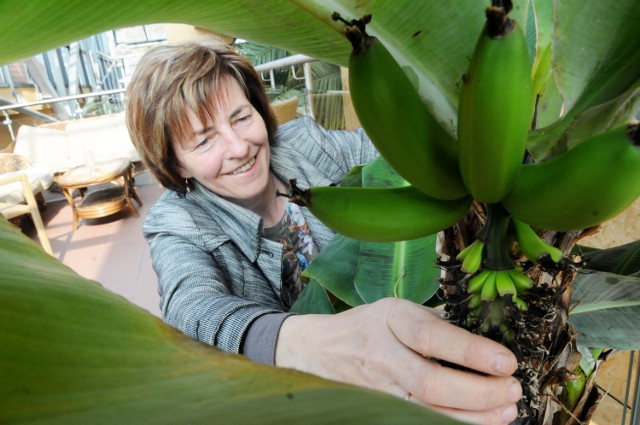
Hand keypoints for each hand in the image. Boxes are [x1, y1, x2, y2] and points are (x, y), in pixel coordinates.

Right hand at [276, 297, 520, 424]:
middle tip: (512, 390)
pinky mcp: (378, 409)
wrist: (318, 351)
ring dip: (473, 416)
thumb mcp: (395, 310)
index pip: (432, 337)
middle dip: (479, 392)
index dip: (472, 351)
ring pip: (427, 410)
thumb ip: (434, 321)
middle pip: (431, 382)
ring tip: (506, 410)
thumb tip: (482, 334)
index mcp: (390, 319)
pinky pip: (419, 420)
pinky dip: (452, 423)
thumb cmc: (365, 327)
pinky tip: (477, 421)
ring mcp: (378, 388)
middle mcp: (382, 354)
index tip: (506, 361)